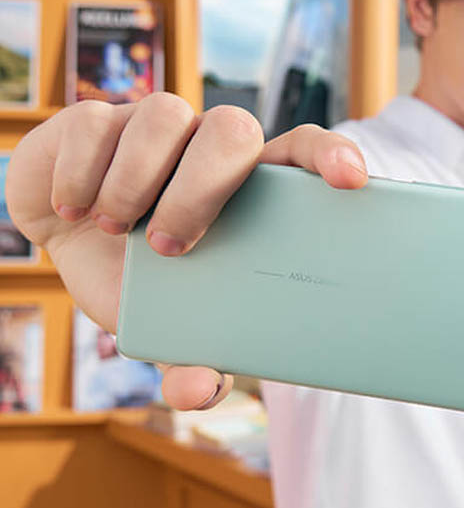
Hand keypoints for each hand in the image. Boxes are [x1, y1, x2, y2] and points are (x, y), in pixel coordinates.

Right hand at [6, 94, 366, 409]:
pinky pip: (95, 124)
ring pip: (166, 115)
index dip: (332, 154)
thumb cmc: (144, 277)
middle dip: (201, 189)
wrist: (68, 245)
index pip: (305, 148)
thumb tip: (200, 392)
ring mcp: (156, 126)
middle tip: (171, 249)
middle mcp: (209, 147)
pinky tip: (73, 209)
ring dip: (135, 181)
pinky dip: (80, 173)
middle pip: (236, 130)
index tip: (350, 181)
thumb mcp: (173, 322)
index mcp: (248, 187)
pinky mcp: (97, 118)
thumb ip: (195, 354)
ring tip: (114, 229)